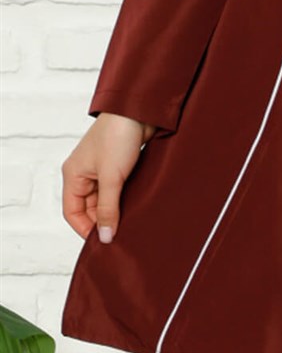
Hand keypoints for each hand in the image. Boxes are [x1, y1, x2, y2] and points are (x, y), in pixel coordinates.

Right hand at [61, 113, 156, 243]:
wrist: (139, 110)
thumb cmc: (118, 136)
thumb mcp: (111, 178)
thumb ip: (108, 208)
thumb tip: (105, 236)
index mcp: (73, 175)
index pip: (72, 212)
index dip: (85, 229)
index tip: (102, 242)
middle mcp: (84, 173)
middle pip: (88, 208)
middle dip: (102, 221)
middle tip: (119, 235)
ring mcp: (100, 169)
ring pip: (103, 200)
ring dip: (114, 210)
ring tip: (128, 223)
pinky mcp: (117, 166)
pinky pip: (115, 190)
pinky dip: (123, 199)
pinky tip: (134, 207)